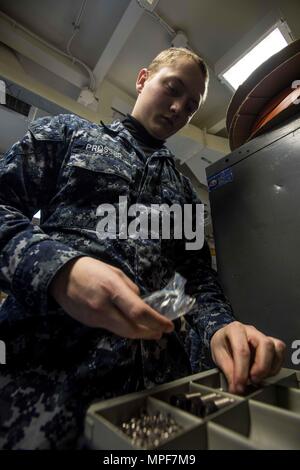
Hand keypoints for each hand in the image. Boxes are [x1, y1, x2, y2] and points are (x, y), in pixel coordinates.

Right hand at [49, 257, 173, 339]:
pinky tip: (131, 325)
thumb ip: (130, 289)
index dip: (156, 321)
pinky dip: (124, 328)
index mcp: (113, 289)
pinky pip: (111, 328)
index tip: (169, 326)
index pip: (139, 312)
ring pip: (122, 332)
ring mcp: (95, 318)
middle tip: (161, 332)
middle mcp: (104, 306)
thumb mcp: (115, 272)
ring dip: (138, 333)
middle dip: (150, 332)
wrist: (60, 276)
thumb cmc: (90, 269)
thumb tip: (141, 303)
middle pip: (132, 329)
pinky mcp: (89, 323)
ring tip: (151, 332)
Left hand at [210, 321, 285, 393]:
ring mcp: (263, 336)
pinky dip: (276, 366)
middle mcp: (251, 331)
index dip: (241, 371)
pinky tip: (265, 374)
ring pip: (277, 347)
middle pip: (265, 345)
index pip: (242, 350)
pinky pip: (280, 352)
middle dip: (261, 367)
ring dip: (270, 367)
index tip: (239, 386)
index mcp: (235, 330)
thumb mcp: (218, 355)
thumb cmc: (222, 343)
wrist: (224, 337)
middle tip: (252, 380)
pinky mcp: (271, 344)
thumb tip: (236, 388)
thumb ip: (228, 371)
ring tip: (259, 378)